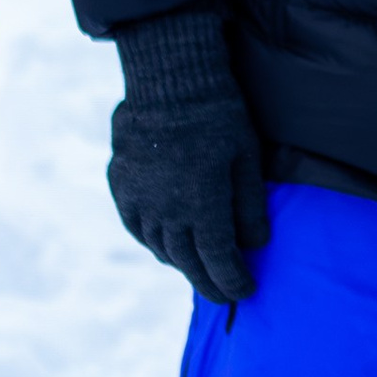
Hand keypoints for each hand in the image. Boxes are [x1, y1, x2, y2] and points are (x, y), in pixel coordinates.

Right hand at [109, 14, 270, 302]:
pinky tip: (165, 244)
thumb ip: (250, 206)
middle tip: (222, 295)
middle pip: (187, 262)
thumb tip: (255, 245)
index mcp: (202, 208)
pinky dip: (153, 242)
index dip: (233, 282)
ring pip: (160, 248)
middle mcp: (167, 212)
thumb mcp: (247, 160)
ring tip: (198, 269)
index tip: (246, 292)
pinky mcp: (121, 186)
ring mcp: (139, 200)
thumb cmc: (220, 117)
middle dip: (208, 282)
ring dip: (181, 263)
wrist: (169, 80)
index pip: (219, 261)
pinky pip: (136, 227)